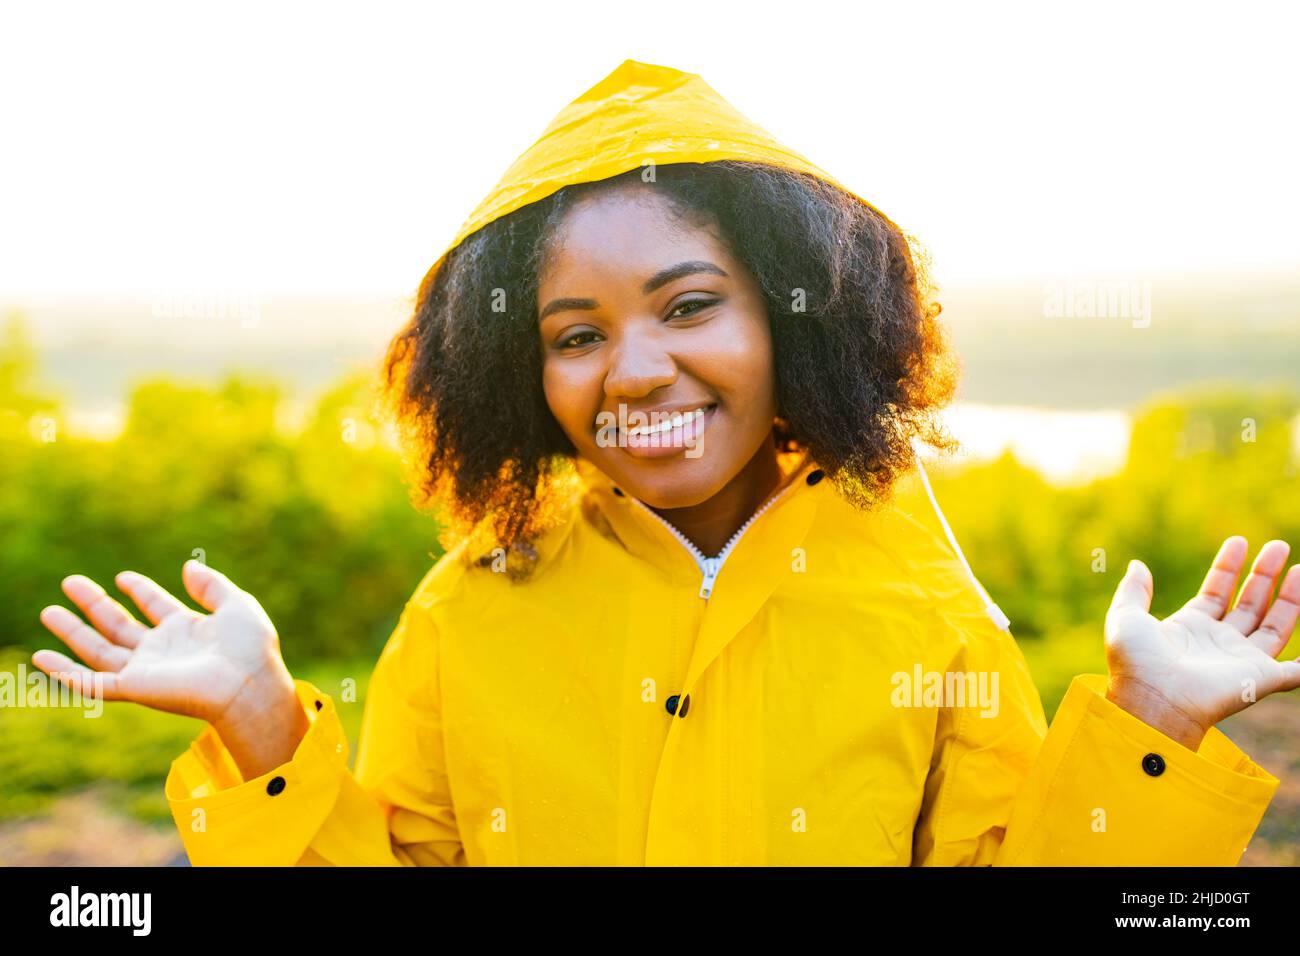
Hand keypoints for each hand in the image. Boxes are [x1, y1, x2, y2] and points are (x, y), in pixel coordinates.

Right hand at [33, 560, 309, 777]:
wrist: (247, 682)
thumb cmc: (251, 648)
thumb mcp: (237, 604)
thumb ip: (211, 585)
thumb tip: (188, 566)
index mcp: (188, 629)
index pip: (156, 606)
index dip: (140, 591)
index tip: (124, 578)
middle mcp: (163, 650)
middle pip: (120, 625)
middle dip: (94, 605)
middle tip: (70, 582)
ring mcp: (146, 669)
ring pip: (99, 650)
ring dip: (73, 632)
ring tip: (48, 610)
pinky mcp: (133, 687)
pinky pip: (91, 682)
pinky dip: (65, 673)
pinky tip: (42, 657)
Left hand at [1104, 536, 1299, 750]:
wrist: (1155, 699)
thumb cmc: (1136, 663)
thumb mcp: (1126, 617)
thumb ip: (1133, 591)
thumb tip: (1137, 565)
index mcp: (1190, 627)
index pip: (1216, 591)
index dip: (1228, 567)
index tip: (1238, 542)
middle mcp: (1219, 642)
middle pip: (1249, 603)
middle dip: (1264, 575)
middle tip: (1279, 546)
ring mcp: (1242, 660)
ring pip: (1275, 625)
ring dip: (1291, 599)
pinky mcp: (1261, 679)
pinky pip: (1295, 672)